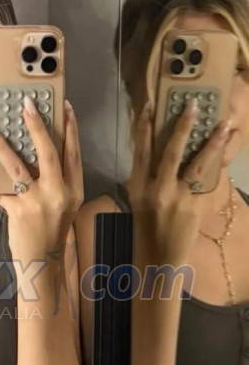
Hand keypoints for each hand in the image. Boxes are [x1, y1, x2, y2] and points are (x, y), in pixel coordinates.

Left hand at [0, 99, 83, 260]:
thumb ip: (57, 178)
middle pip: (48, 153)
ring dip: (0, 144)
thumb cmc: (53, 229)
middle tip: (25, 104)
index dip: (70, 127)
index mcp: (73, 189)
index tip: (63, 105)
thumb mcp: (65, 203)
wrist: (43, 261)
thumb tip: (40, 146)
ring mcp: (36, 203)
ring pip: (17, 167)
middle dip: (36, 125)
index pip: (73, 152)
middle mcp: (57, 194)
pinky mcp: (17, 212)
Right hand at [127, 97, 233, 265]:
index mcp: (138, 186)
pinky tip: (227, 149)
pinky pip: (209, 181)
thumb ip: (149, 176)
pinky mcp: (196, 207)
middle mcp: (157, 190)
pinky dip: (218, 165)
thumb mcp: (139, 199)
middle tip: (193, 105)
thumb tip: (162, 149)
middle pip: (171, 152)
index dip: (144, 127)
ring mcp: (178, 199)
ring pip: (196, 164)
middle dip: (182, 127)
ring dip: (212, 143)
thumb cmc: (146, 227)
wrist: (158, 259)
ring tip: (224, 125)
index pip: (140, 151)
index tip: (150, 106)